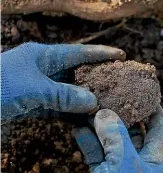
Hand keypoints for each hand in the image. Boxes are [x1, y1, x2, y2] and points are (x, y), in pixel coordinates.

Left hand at [1, 43, 125, 122]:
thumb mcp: (31, 89)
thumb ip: (62, 95)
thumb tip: (93, 101)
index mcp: (42, 56)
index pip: (78, 53)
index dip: (100, 54)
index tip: (121, 56)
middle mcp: (42, 70)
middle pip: (76, 73)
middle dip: (97, 78)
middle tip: (119, 83)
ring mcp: (37, 88)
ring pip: (69, 93)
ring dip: (86, 100)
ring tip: (108, 103)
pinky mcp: (32, 105)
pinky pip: (58, 108)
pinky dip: (71, 114)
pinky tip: (85, 120)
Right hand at [70, 106, 162, 172]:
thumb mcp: (122, 160)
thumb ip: (116, 134)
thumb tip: (106, 113)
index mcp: (154, 162)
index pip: (159, 130)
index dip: (155, 112)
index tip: (148, 95)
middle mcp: (140, 165)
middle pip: (135, 134)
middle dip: (123, 117)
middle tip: (113, 99)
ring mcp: (122, 171)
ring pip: (113, 142)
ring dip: (102, 128)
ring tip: (91, 110)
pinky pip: (98, 153)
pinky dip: (89, 142)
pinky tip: (79, 129)